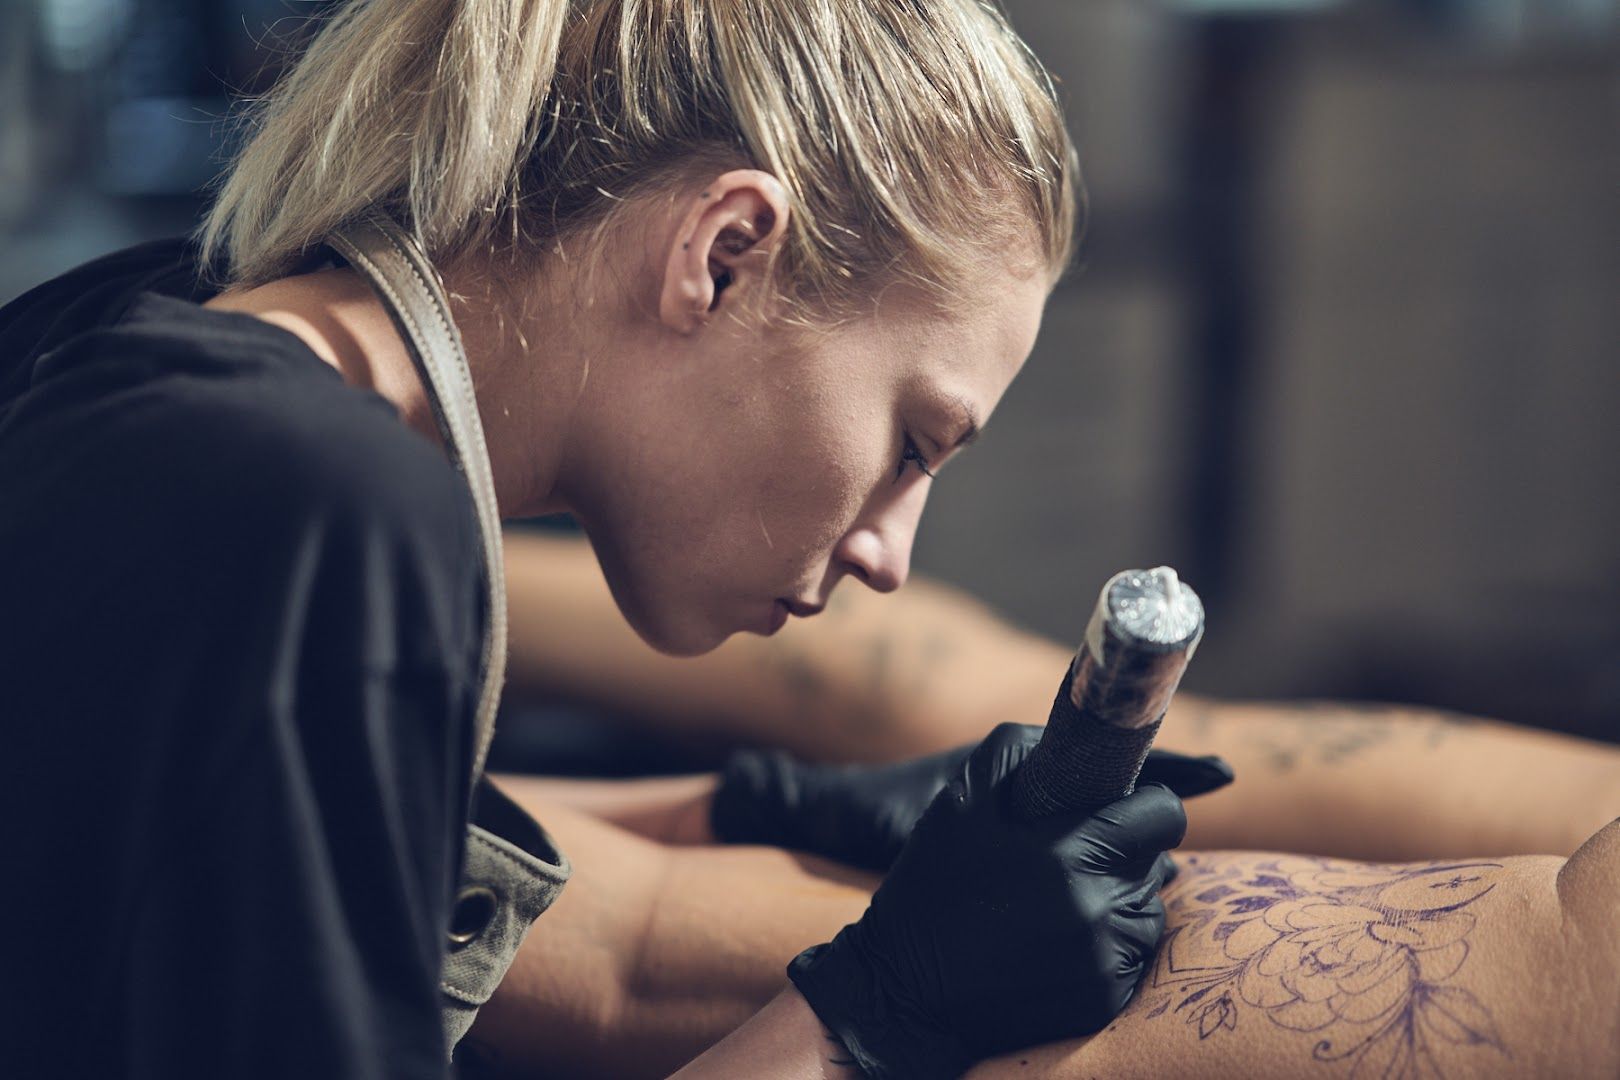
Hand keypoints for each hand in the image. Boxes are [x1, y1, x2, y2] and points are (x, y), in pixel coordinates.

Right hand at [788, 723, 1185, 1077]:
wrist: (908, 990)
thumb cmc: (934, 885)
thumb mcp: (961, 799)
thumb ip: (1019, 750)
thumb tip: (1075, 735)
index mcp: (1068, 853)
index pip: (1161, 815)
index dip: (1142, 806)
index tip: (1116, 812)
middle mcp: (1096, 909)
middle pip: (1157, 863)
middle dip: (1124, 854)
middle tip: (1074, 861)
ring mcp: (1104, 960)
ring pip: (1149, 910)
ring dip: (1119, 900)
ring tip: (1062, 903)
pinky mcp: (1105, 999)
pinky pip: (1134, 957)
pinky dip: (1109, 945)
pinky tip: (1060, 942)